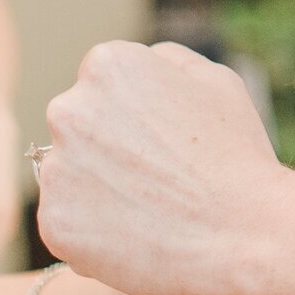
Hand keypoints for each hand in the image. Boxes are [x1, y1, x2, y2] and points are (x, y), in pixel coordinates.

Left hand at [38, 40, 294, 294]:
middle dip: (108, 145)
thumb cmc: (234, 153)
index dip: (137, 112)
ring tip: (151, 207)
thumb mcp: (216, 80)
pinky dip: (95, 231)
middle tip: (157, 174)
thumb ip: (167, 61)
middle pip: (80, 126)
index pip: (104, 84)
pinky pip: (69, 223)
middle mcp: (69, 110)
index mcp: (107, 66)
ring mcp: (57, 170)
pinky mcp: (53, 224)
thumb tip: (142, 63)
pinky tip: (138, 234)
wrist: (240, 234)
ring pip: (71, 175)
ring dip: (99, 188)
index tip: (165, 136)